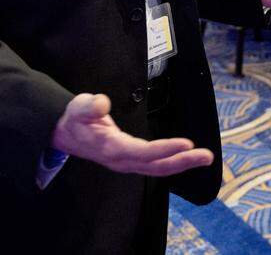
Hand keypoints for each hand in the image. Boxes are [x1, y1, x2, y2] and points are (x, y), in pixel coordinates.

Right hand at [50, 93, 213, 175]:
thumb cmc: (75, 119)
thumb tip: (101, 103)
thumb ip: (89, 106)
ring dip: (182, 163)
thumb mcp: (78, 107)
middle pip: (156, 165)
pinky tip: (187, 157)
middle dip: (182, 161)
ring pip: (158, 167)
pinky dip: (173, 161)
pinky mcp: (131, 159)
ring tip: (205, 157)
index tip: (186, 143)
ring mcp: (127, 162)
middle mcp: (121, 159)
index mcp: (111, 148)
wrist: (64, 134)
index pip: (142, 152)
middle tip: (206, 156)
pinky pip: (155, 164)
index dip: (165, 149)